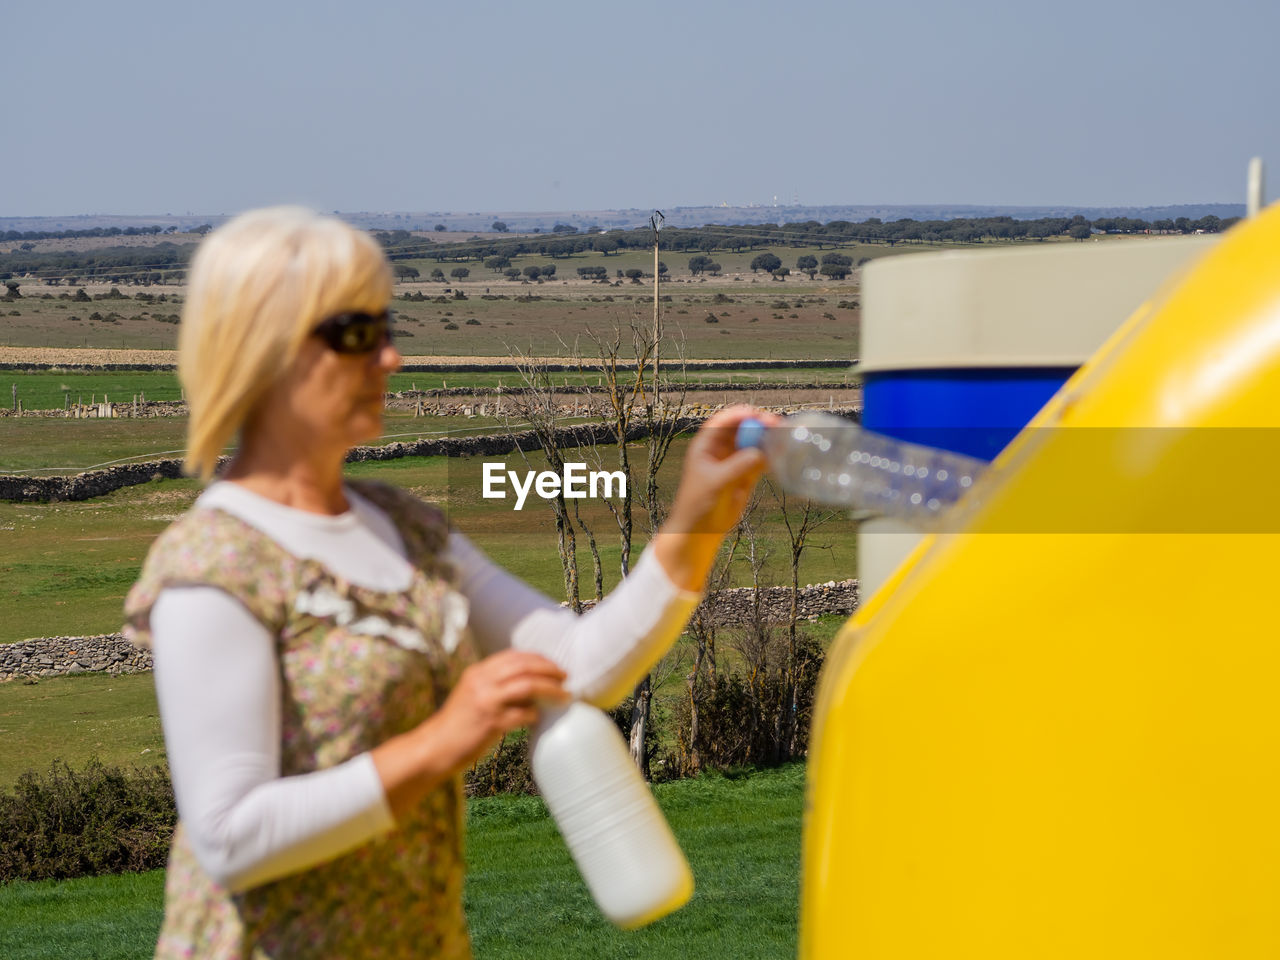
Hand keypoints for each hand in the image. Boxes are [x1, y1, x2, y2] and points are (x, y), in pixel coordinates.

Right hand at [373, 650, 567, 816]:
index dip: (538, 658)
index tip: (553, 665)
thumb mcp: (472, 694)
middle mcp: (482, 681)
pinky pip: (523, 714)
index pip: (514, 656)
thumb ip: (495, 684)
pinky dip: (534, 714)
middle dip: (549, 669)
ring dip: (551, 689)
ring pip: (528, 685)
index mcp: (478, 672)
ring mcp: (486, 701)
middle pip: (525, 666)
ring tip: (564, 695)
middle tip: (565, 677)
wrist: (435, 747)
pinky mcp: (491, 723)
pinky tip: (538, 718)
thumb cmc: (458, 724)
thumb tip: (529, 682)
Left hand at [652, 405, 777, 590]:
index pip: (723, 422)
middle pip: (742, 429)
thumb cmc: (697, 504)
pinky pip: (760, 460)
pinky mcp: (745, 475)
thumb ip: (737, 467)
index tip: (756, 415)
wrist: (699, 530)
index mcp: (705, 446)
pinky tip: (781, 455)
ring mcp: (734, 461)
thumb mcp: (715, 483)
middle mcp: (720, 450)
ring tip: (784, 438)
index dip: (739, 415)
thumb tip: (759, 453)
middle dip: (758, 424)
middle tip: (776, 424)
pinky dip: (770, 456)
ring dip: (767, 439)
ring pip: (753, 443)